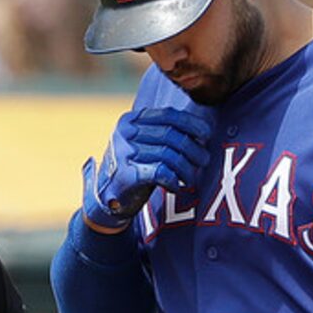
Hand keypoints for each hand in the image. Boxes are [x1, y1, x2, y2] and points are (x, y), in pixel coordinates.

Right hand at [82, 105, 214, 230]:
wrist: (106, 197)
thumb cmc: (134, 168)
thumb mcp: (145, 143)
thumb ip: (164, 132)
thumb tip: (203, 129)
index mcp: (131, 120)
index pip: (168, 115)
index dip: (192, 123)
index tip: (207, 135)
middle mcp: (125, 133)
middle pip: (170, 135)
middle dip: (193, 149)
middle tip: (204, 160)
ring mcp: (123, 153)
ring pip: (168, 155)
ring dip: (186, 168)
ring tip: (191, 178)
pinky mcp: (126, 175)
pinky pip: (160, 173)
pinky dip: (173, 181)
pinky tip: (176, 187)